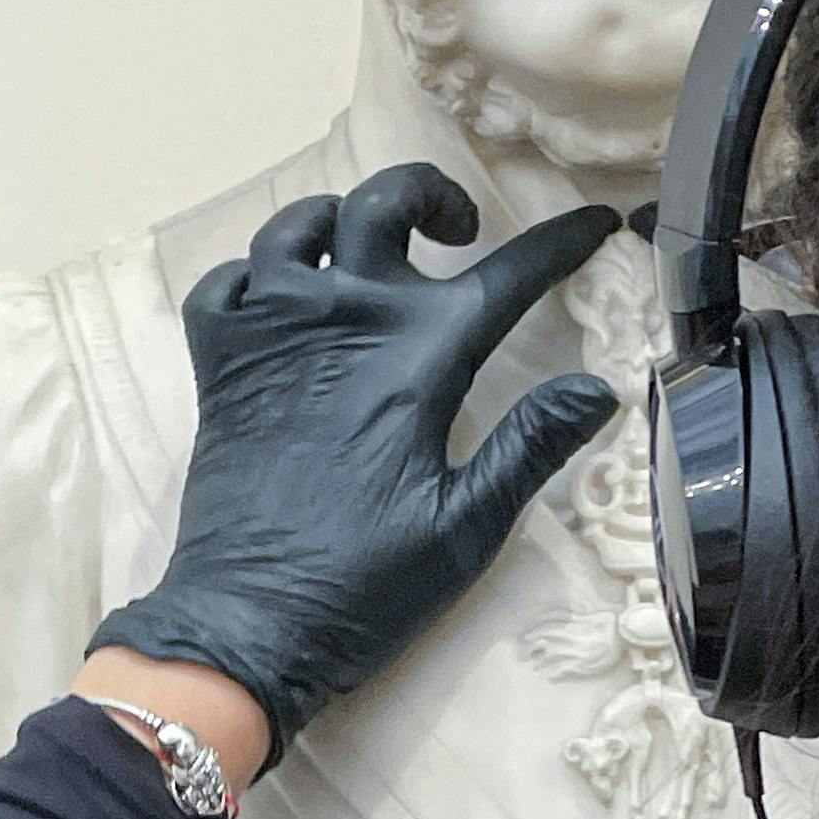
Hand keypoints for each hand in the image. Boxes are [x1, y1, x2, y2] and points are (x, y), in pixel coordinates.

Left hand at [84, 162, 622, 773]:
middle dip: (433, 196)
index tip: (593, 226)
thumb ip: (532, 446)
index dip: (559, 244)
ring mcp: (269, 333)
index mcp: (415, 359)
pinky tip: (285, 303)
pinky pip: (228, 279)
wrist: (248, 622)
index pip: (504, 276)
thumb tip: (599, 389)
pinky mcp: (218, 363)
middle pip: (384, 203)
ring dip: (342, 223)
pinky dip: (258, 275)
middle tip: (459, 234)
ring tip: (368, 255)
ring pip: (298, 226)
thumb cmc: (365, 585)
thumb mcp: (469, 528)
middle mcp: (340, 321)